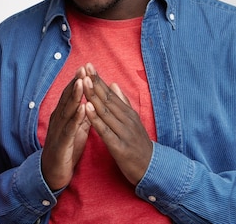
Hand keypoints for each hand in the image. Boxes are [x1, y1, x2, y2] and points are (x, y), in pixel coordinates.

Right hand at [41, 67, 90, 190]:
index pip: (71, 95)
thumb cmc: (66, 150)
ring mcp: (58, 131)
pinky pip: (69, 129)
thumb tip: (91, 103)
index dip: (78, 81)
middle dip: (76, 83)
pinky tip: (83, 109)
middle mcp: (58, 120)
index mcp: (63, 116)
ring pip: (67, 110)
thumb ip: (82, 117)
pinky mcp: (61, 143)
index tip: (86, 67)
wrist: (53, 174)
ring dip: (75, 96)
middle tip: (84, 68)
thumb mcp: (76, 131)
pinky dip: (76, 118)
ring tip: (82, 82)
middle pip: (68, 98)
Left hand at [81, 63, 152, 185]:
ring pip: (105, 112)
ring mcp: (123, 132)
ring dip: (93, 96)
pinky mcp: (120, 147)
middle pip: (107, 99)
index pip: (110, 93)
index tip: (88, 66)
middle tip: (84, 68)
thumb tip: (114, 84)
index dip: (98, 79)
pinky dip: (96, 119)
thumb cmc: (138, 144)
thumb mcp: (133, 121)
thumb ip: (123, 103)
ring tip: (83, 82)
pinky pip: (105, 131)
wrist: (153, 169)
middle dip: (94, 83)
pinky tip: (87, 108)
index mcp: (127, 113)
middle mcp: (126, 120)